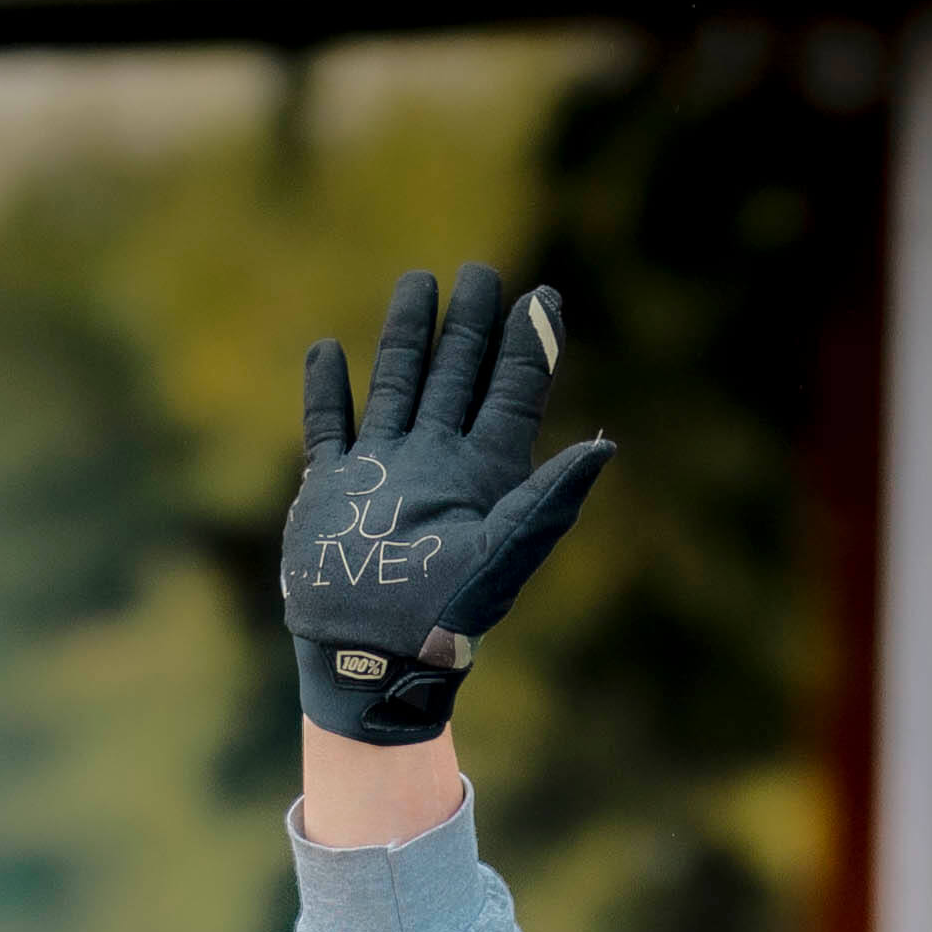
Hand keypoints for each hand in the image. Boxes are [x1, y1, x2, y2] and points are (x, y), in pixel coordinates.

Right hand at [281, 263, 612, 745]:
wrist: (371, 659)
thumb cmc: (444, 616)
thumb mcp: (504, 552)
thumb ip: (550, 499)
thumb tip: (604, 446)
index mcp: (482, 471)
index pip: (512, 391)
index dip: (529, 344)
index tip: (543, 295)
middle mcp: (436, 460)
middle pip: (458, 374)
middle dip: (470, 324)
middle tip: (481, 273)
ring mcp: (382, 468)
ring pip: (398, 382)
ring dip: (408, 336)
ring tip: (417, 284)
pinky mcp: (332, 486)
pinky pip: (329, 424)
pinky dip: (327, 388)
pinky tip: (328, 350)